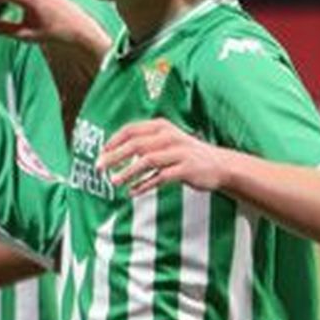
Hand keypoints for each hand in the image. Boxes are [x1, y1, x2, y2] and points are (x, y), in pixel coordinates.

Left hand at [98, 119, 230, 195]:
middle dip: (114, 157)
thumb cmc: (185, 154)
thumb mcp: (166, 142)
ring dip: (127, 172)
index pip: (131, 130)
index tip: (100, 153)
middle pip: (135, 145)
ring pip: (147, 161)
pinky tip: (132, 192)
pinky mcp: (186, 169)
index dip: (113, 141)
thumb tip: (110, 153)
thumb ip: (143, 144)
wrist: (220, 165)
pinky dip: (144, 184)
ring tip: (113, 182)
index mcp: (161, 127)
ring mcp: (179, 152)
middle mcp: (169, 136)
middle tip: (98, 168)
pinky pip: (161, 177)